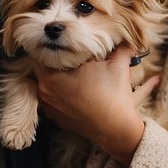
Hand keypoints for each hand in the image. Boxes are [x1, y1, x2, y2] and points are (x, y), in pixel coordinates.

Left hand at [35, 44, 159, 165]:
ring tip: (73, 72)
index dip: (50, 46)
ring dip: (57, 79)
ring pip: (47, 86)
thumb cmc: (113, 96)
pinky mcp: (58, 120)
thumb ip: (120, 46)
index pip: (40, 54)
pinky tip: (76, 91)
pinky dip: (61, 95)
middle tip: (69, 54)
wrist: (117, 130)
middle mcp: (45, 93)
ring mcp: (50, 109)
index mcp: (51, 77)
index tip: (60, 42)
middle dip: (55, 61)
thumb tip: (126, 36)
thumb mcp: (117, 65)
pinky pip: (54, 101)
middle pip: (42, 70)